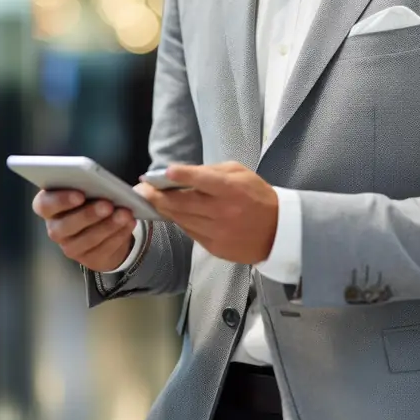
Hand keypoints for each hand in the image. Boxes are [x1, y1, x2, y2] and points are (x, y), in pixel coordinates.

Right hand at [32, 190, 136, 271]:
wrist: (104, 225)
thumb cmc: (93, 197)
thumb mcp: (91, 185)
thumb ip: (92, 180)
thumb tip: (108, 181)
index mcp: (49, 205)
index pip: (43, 204)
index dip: (60, 200)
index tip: (80, 194)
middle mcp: (55, 228)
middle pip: (64, 226)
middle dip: (88, 214)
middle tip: (108, 204)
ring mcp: (70, 247)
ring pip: (86, 240)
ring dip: (107, 226)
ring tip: (125, 213)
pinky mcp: (89, 259)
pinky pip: (103, 249)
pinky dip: (118, 235)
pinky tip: (129, 223)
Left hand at [138, 162, 278, 264]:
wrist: (276, 231)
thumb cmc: (257, 196)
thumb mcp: (240, 173)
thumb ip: (212, 171)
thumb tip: (183, 173)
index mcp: (232, 190)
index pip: (204, 181)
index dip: (184, 175)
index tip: (164, 172)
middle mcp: (223, 213)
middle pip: (183, 204)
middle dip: (159, 196)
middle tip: (142, 190)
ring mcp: (217, 233)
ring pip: (182, 220)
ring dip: (164, 209)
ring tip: (151, 200)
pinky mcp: (214, 248)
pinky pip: (189, 232)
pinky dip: (179, 221)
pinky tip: (172, 213)